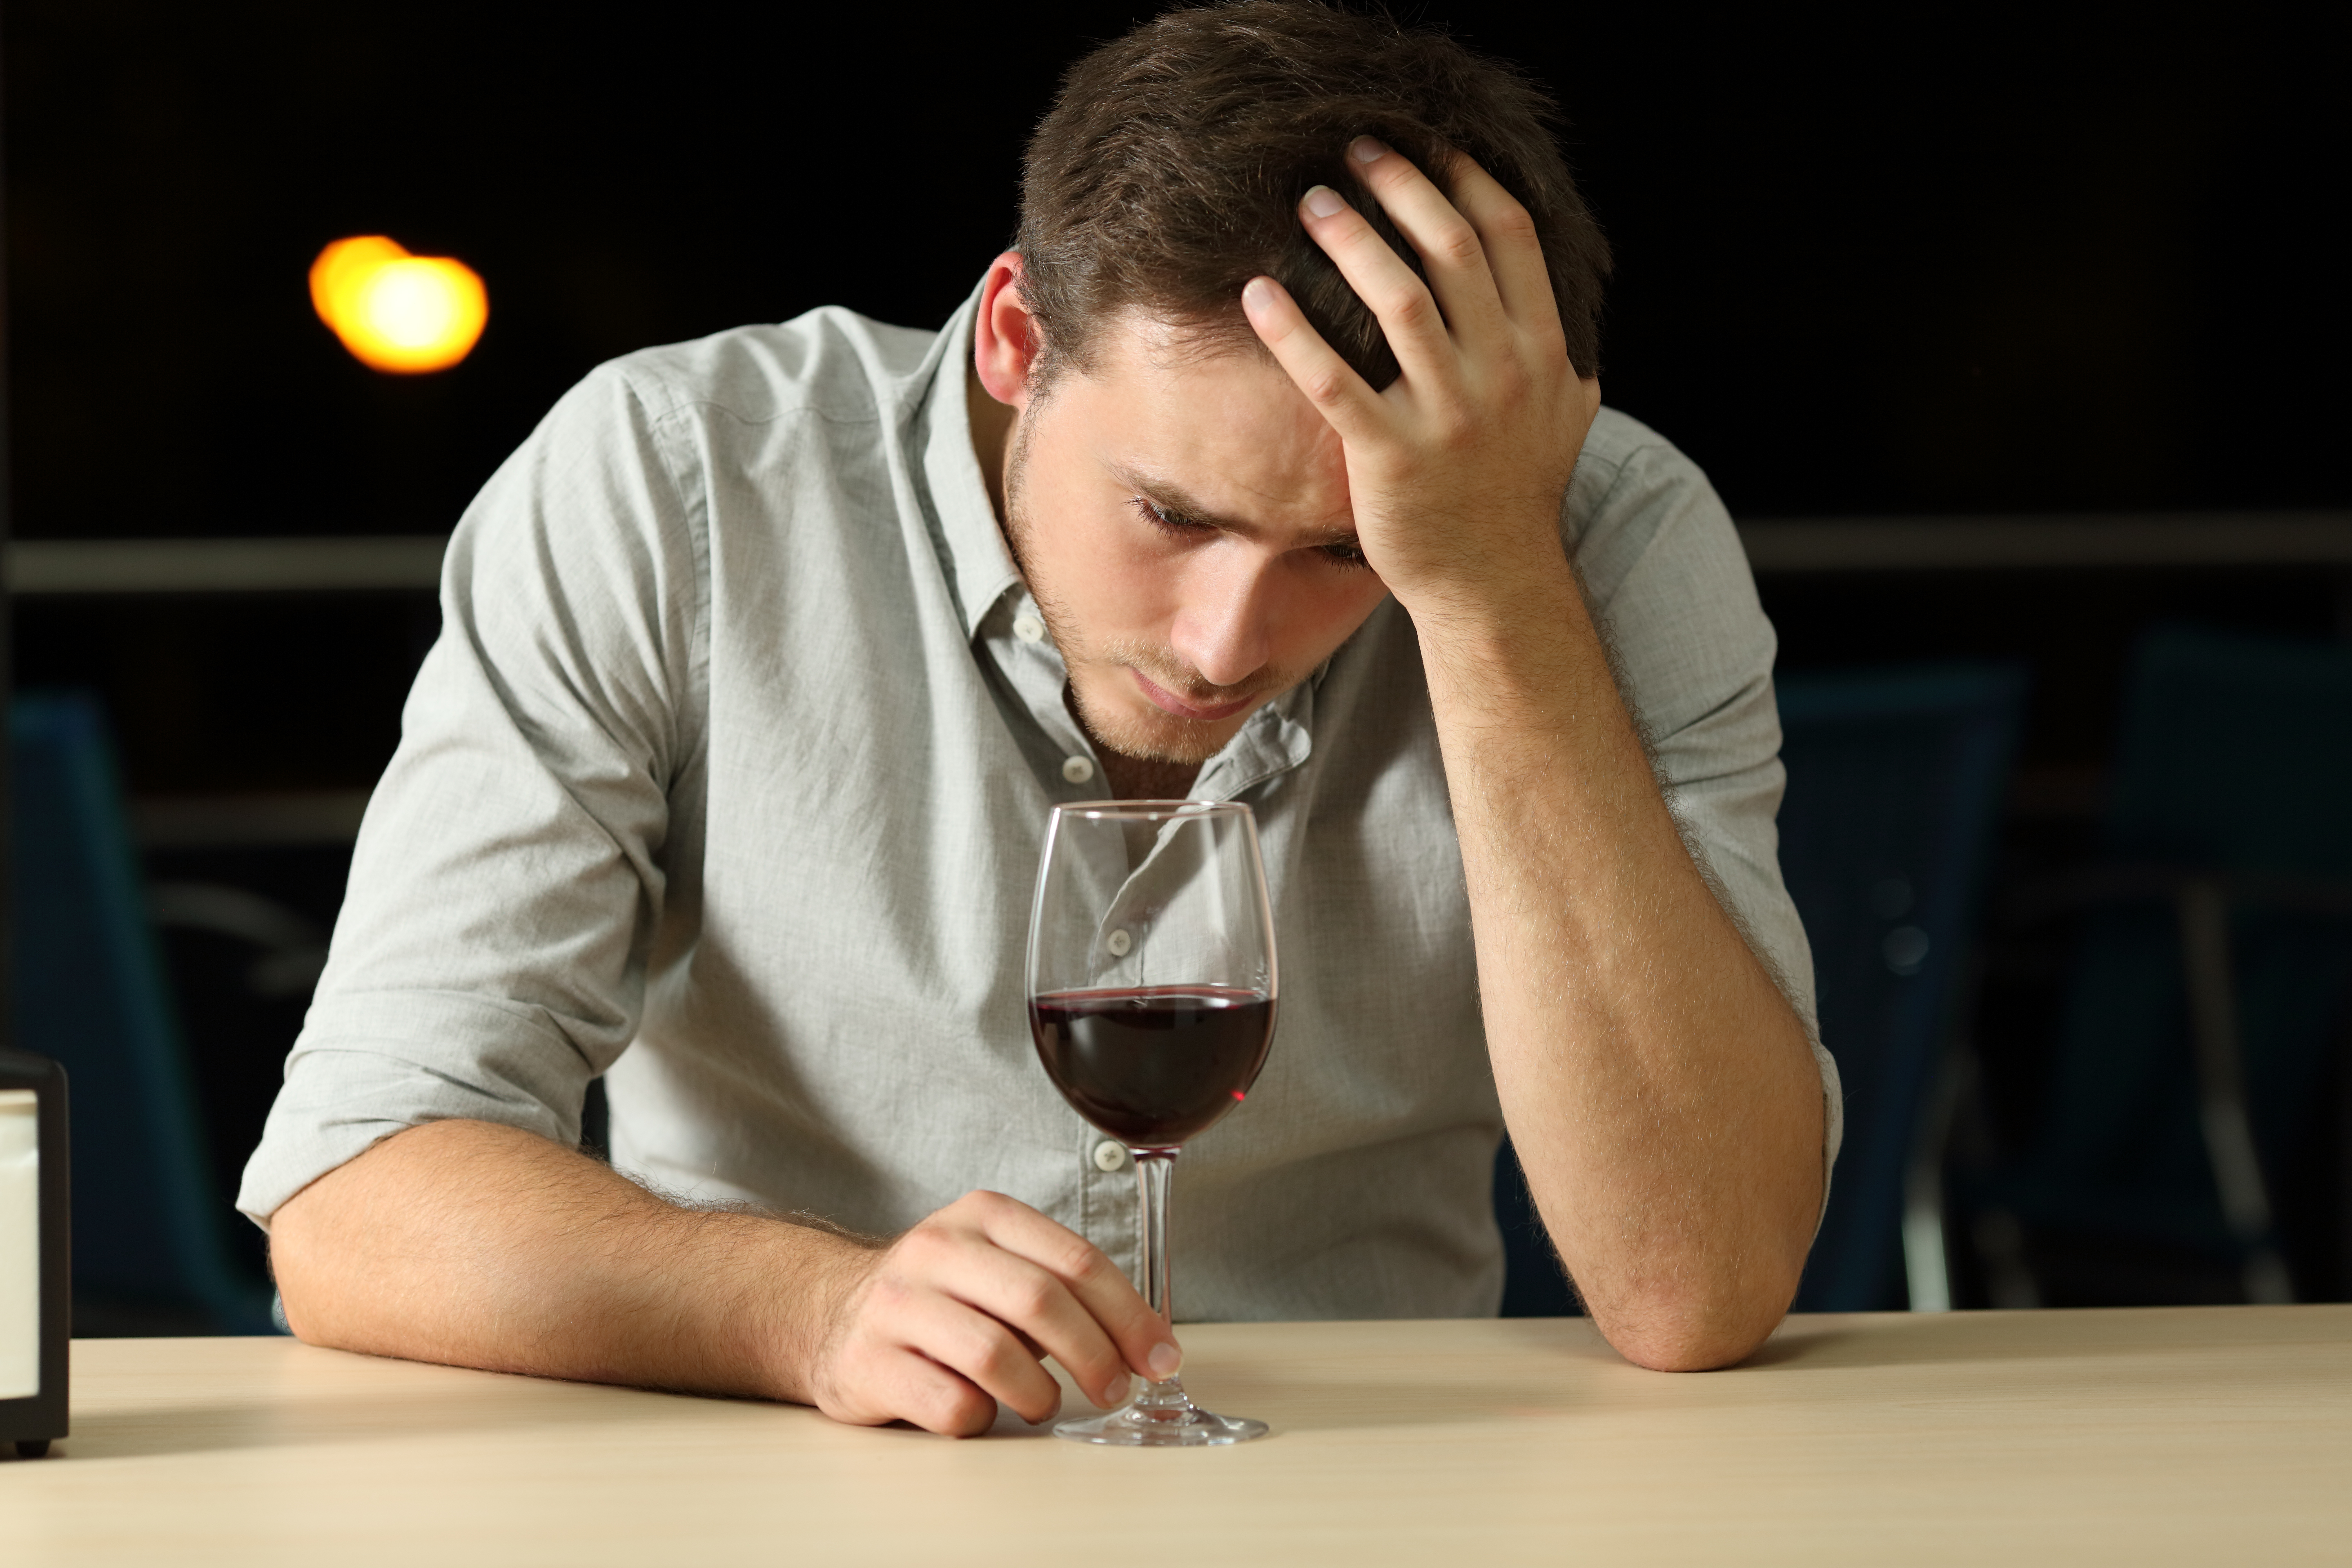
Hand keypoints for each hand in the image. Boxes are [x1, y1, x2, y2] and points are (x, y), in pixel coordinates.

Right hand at [803, 1189, 1179, 1436]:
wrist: (831, 1313)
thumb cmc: (942, 1297)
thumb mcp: (999, 1265)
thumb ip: (1061, 1288)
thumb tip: (1146, 1345)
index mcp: (984, 1216)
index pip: (1076, 1262)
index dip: (1129, 1315)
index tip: (1160, 1358)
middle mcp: (937, 1249)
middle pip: (1040, 1302)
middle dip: (1095, 1356)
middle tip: (1116, 1391)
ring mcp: (896, 1305)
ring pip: (995, 1357)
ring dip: (1038, 1395)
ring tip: (1043, 1405)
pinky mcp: (868, 1363)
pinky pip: (950, 1404)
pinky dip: (981, 1418)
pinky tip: (980, 1409)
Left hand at [1241, 138, 1601, 624]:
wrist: (1492, 582)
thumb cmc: (1516, 495)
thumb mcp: (1565, 416)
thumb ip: (1563, 357)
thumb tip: (1562, 311)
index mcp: (1542, 350)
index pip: (1508, 237)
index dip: (1464, 178)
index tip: (1425, 142)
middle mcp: (1502, 372)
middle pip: (1451, 249)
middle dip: (1400, 187)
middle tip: (1353, 151)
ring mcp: (1448, 414)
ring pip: (1397, 299)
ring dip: (1349, 238)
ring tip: (1309, 202)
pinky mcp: (1390, 455)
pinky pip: (1332, 378)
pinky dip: (1292, 330)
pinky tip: (1258, 292)